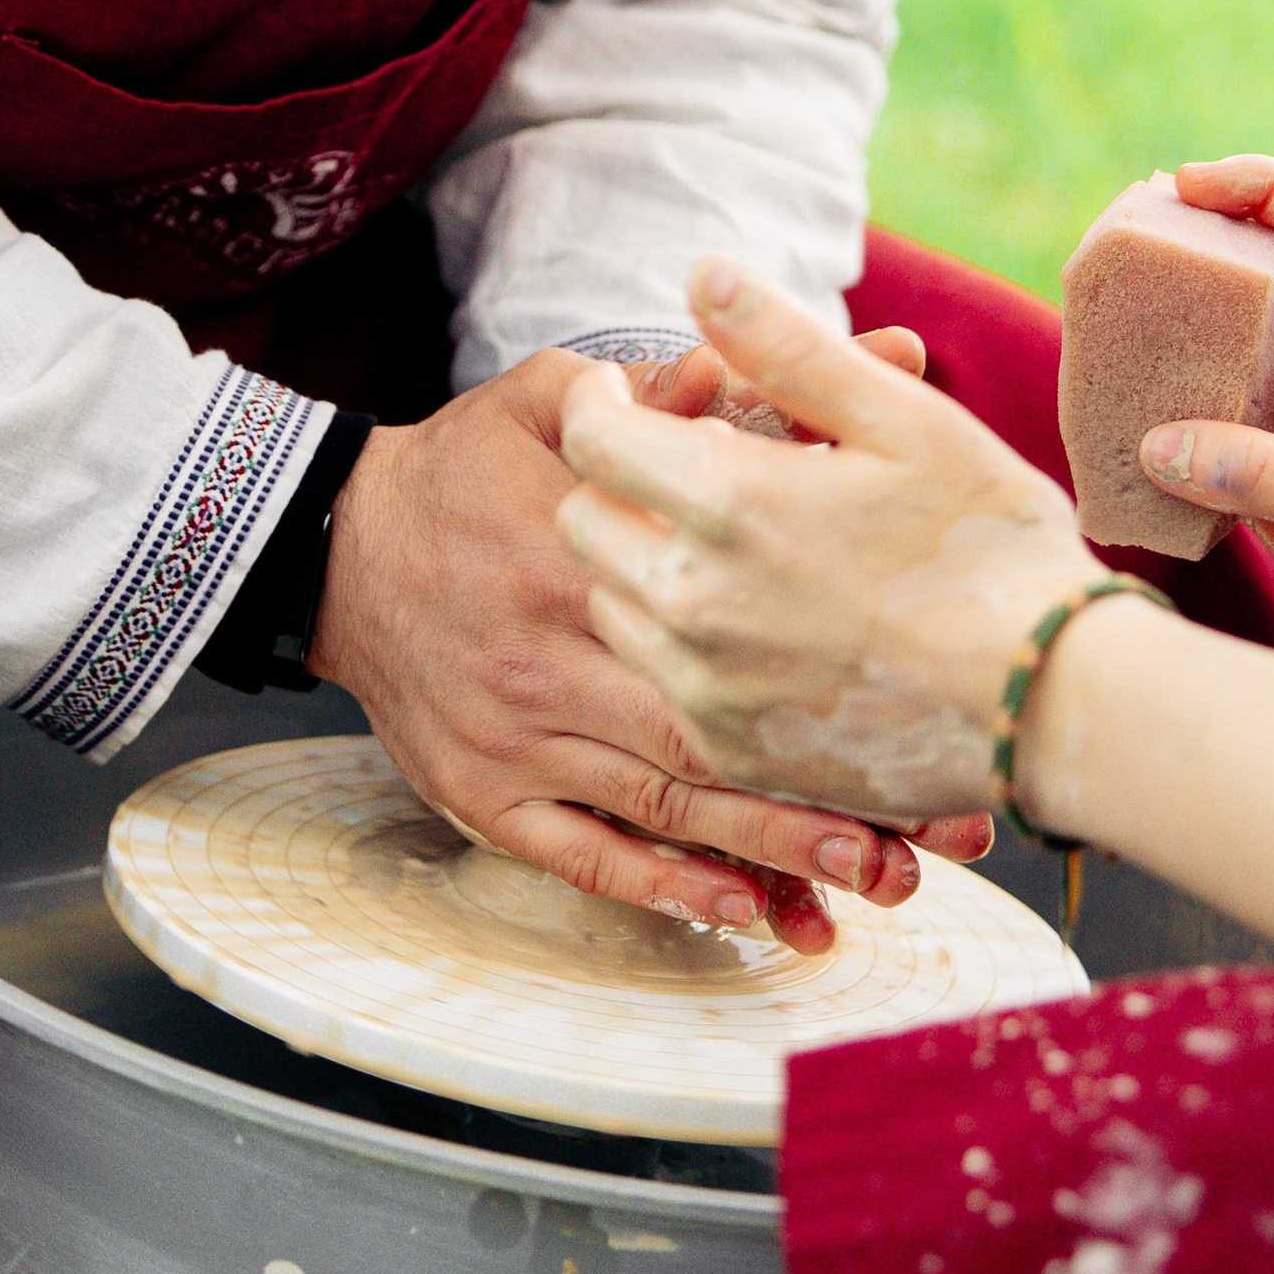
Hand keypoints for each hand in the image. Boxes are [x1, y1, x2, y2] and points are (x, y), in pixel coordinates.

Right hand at [309, 350, 924, 952]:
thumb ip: (652, 389)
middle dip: (829, 791)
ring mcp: (518, 739)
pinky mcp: (485, 795)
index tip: (921, 712)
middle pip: (714, 737)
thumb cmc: (463, 466)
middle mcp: (552, 658)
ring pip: (665, 810)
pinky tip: (746, 912)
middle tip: (937, 833)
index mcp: (579, 556)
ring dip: (775, 854)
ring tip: (878, 883)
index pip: (724, 624)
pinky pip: (585, 856)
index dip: (825, 676)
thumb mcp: (546, 399)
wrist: (336, 547)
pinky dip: (668, 890)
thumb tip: (747, 361)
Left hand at [556, 264, 1100, 825]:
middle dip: (615, 482)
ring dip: (644, 564)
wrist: (1055, 703)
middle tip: (683, 466)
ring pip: (612, 606)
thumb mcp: (902, 419)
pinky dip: (685, 642)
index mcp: (729, 506)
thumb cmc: (990, 544)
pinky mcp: (731, 750)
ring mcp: (707, 689)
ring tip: (729, 544)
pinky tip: (761, 621)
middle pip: (583, 524)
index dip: (597, 401)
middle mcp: (695, 605)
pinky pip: (661, 681)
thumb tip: (702, 274)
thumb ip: (788, 344)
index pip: (590, 439)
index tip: (621, 393)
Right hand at [1137, 157, 1273, 689]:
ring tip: (1116, 321)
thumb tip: (1158, 443)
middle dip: (1213, 245)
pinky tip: (1131, 425)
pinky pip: (1227, 431)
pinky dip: (1180, 421)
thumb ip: (1269, 476)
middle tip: (1134, 240)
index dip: (1266, 186)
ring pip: (1249, 348)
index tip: (1186, 187)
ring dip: (1190, 333)